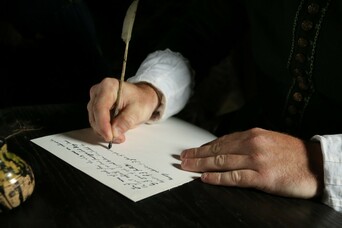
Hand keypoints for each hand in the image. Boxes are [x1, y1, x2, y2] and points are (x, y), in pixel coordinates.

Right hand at [87, 77, 159, 142]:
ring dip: (105, 131)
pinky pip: (96, 122)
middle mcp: (98, 91)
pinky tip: (116, 133)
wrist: (142, 97)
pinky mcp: (96, 108)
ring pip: (94, 120)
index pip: (100, 107)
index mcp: (109, 87)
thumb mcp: (138, 111)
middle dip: (105, 130)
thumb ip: (126, 121)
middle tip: (119, 138)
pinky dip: (105, 130)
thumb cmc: (141, 100)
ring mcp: (95, 100)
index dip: (103, 124)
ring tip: (120, 136)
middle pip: (95, 115)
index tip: (110, 136)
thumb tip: (114, 132)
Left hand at [180, 127, 323, 198]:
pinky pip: (234, 177)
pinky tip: (205, 178)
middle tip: (182, 158)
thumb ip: (248, 143)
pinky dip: (218, 178)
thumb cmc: (293, 154)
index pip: (222, 141)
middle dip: (197, 155)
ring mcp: (256, 160)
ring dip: (201, 165)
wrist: (317, 164)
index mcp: (253, 135)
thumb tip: (227, 149)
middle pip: (217, 150)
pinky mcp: (262, 177)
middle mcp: (252, 144)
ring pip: (221, 162)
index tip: (191, 150)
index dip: (204, 147)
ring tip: (187, 167)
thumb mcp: (269, 140)